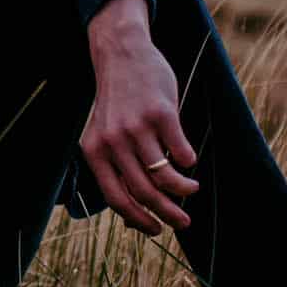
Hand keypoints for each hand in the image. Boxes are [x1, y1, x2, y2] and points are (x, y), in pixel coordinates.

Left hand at [81, 0, 199, 234]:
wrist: (122, 55)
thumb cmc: (118, 102)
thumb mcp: (105, 135)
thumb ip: (116, 169)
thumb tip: (134, 218)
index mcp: (94, 151)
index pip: (116, 198)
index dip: (138, 220)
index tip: (156, 231)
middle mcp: (113, 142)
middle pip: (143, 192)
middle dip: (168, 213)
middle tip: (184, 222)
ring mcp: (136, 127)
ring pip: (164, 175)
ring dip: (183, 189)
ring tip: (192, 189)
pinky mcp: (161, 113)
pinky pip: (180, 150)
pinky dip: (188, 161)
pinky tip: (189, 161)